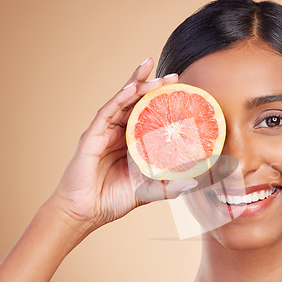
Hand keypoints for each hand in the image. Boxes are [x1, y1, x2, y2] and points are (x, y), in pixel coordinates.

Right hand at [48, 58, 196, 236]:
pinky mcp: (92, 136)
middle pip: (136, 102)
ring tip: (152, 69)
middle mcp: (119, 132)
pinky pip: (107, 112)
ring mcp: (104, 132)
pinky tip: (132, 88)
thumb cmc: (114, 199)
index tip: (183, 90)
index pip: (149, 114)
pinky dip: (120, 99)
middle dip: (152, 85)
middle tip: (173, 75)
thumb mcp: (149, 191)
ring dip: (137, 84)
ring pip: (122, 101)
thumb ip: (170, 186)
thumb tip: (194, 182)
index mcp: (132, 141)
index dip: (163, 101)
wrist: (86, 212)